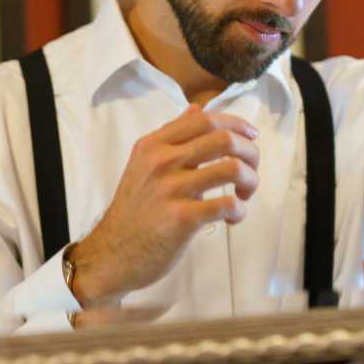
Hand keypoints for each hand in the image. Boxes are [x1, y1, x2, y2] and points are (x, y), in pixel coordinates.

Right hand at [67, 110, 259, 308]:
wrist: (111, 254)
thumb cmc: (134, 212)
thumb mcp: (143, 165)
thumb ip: (171, 137)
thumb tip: (196, 109)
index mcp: (154, 145)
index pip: (205, 119)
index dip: (237, 125)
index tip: (251, 138)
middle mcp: (161, 162)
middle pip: (224, 139)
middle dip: (251, 153)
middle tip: (252, 170)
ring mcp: (170, 189)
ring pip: (232, 168)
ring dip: (250, 181)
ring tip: (244, 195)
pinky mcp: (181, 219)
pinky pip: (227, 205)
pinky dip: (239, 210)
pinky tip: (232, 218)